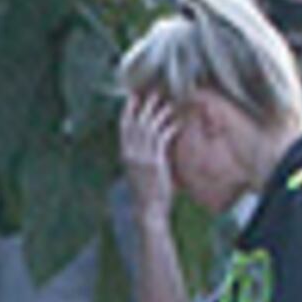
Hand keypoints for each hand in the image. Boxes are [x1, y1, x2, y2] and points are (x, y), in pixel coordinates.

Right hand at [116, 93, 177, 220]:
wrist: (148, 209)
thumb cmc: (146, 191)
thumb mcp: (138, 170)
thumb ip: (140, 154)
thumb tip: (149, 141)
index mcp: (124, 154)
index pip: (123, 126)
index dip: (128, 110)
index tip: (133, 96)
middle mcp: (131, 153)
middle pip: (136, 122)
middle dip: (145, 106)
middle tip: (154, 92)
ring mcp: (142, 157)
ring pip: (150, 128)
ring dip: (159, 113)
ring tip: (169, 103)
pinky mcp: (155, 162)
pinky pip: (163, 139)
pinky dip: (170, 128)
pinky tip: (178, 122)